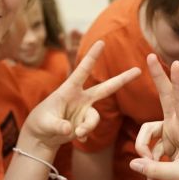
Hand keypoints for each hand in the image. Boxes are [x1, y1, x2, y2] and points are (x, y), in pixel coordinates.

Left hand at [22, 40, 139, 151]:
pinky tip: (76, 138)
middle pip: (106, 88)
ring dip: (87, 127)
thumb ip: (58, 126)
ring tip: (77, 134)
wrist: (42, 135)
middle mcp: (80, 98)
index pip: (82, 71)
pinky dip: (84, 134)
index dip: (92, 57)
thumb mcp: (45, 124)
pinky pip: (91, 128)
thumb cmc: (40, 123)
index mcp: (68, 90)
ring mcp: (84, 110)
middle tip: (138, 70)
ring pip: (95, 118)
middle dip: (123, 79)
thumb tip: (70, 130)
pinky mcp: (85, 122)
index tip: (101, 42)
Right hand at [128, 54, 178, 179]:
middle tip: (150, 55)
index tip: (177, 63)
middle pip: (166, 96)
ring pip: (147, 132)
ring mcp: (171, 132)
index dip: (178, 82)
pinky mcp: (167, 141)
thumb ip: (156, 169)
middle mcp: (178, 125)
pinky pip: (150, 149)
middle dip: (158, 78)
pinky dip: (149, 164)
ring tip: (149, 171)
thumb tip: (133, 163)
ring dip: (144, 150)